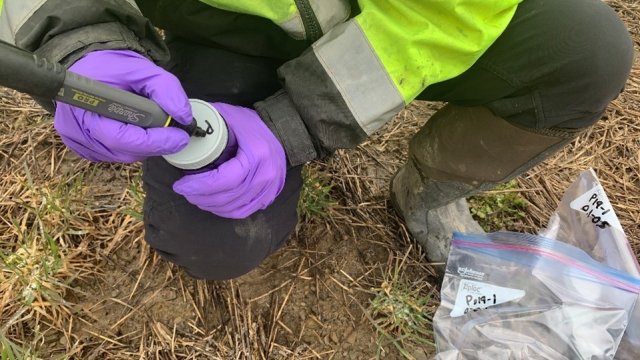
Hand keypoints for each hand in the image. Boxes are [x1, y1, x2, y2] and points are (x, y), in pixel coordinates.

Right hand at [54, 50, 191, 162]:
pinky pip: (117, 155)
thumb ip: (165, 89)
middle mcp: (77, 129)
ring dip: (145, 144)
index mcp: (87, 105)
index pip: (122, 138)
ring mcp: (79, 142)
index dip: (155, 141)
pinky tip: (135, 128)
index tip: (180, 136)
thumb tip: (183, 116)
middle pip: (126, 151)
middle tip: (172, 130)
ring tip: (150, 122)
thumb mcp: (142, 69)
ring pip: (124, 155)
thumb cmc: (112, 66)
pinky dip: (133, 145)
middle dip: (155, 142)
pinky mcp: (84, 148)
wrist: (88, 67)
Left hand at [173, 103, 285, 218]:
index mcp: (257, 154)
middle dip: (200, 197)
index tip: (181, 184)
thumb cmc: (250, 122)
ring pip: (234, 207)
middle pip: (228, 196)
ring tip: (195, 197)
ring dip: (210, 206)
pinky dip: (225, 211)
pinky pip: (244, 211)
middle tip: (184, 191)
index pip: (224, 179)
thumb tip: (178, 130)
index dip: (199, 186)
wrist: (281, 130)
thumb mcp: (227, 115)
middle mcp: (267, 174)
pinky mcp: (270, 196)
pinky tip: (212, 204)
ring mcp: (271, 188)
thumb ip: (204, 122)